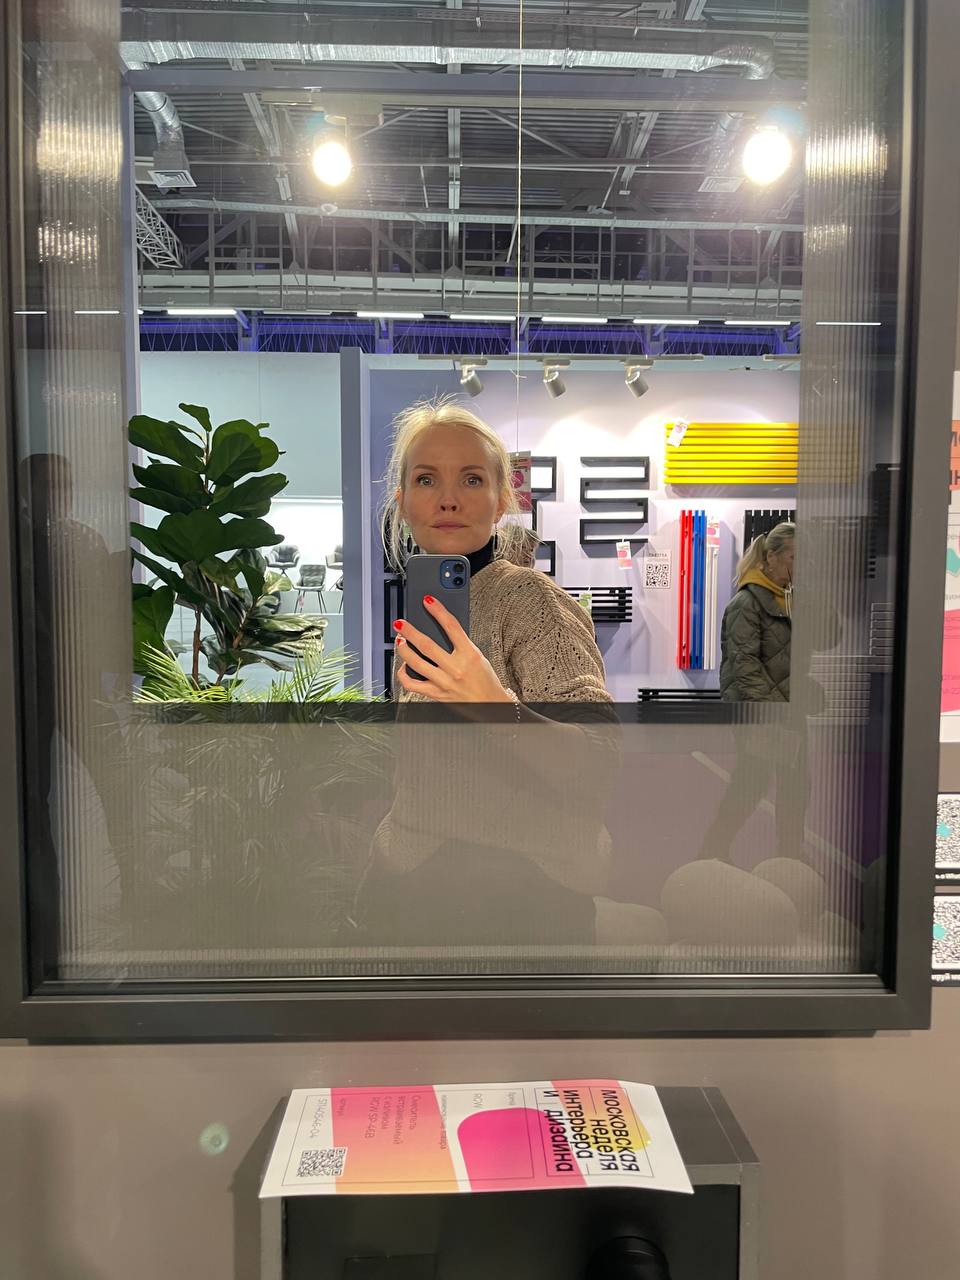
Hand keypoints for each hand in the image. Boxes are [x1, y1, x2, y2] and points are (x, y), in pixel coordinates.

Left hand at [394, 595, 512, 702]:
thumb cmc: (485, 681)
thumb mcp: (479, 657)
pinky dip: (404, 674)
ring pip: (416, 663)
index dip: (438, 611)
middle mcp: (456, 668)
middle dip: (410, 631)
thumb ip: (461, 645)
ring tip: (399, 641)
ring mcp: (444, 682)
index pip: (452, 627)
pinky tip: (404, 666)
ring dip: (403, 650)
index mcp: (470, 655)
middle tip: (400, 623)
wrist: (491, 706)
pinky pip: (413, 685)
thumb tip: (441, 629)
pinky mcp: (436, 694)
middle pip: (427, 645)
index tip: (428, 601)